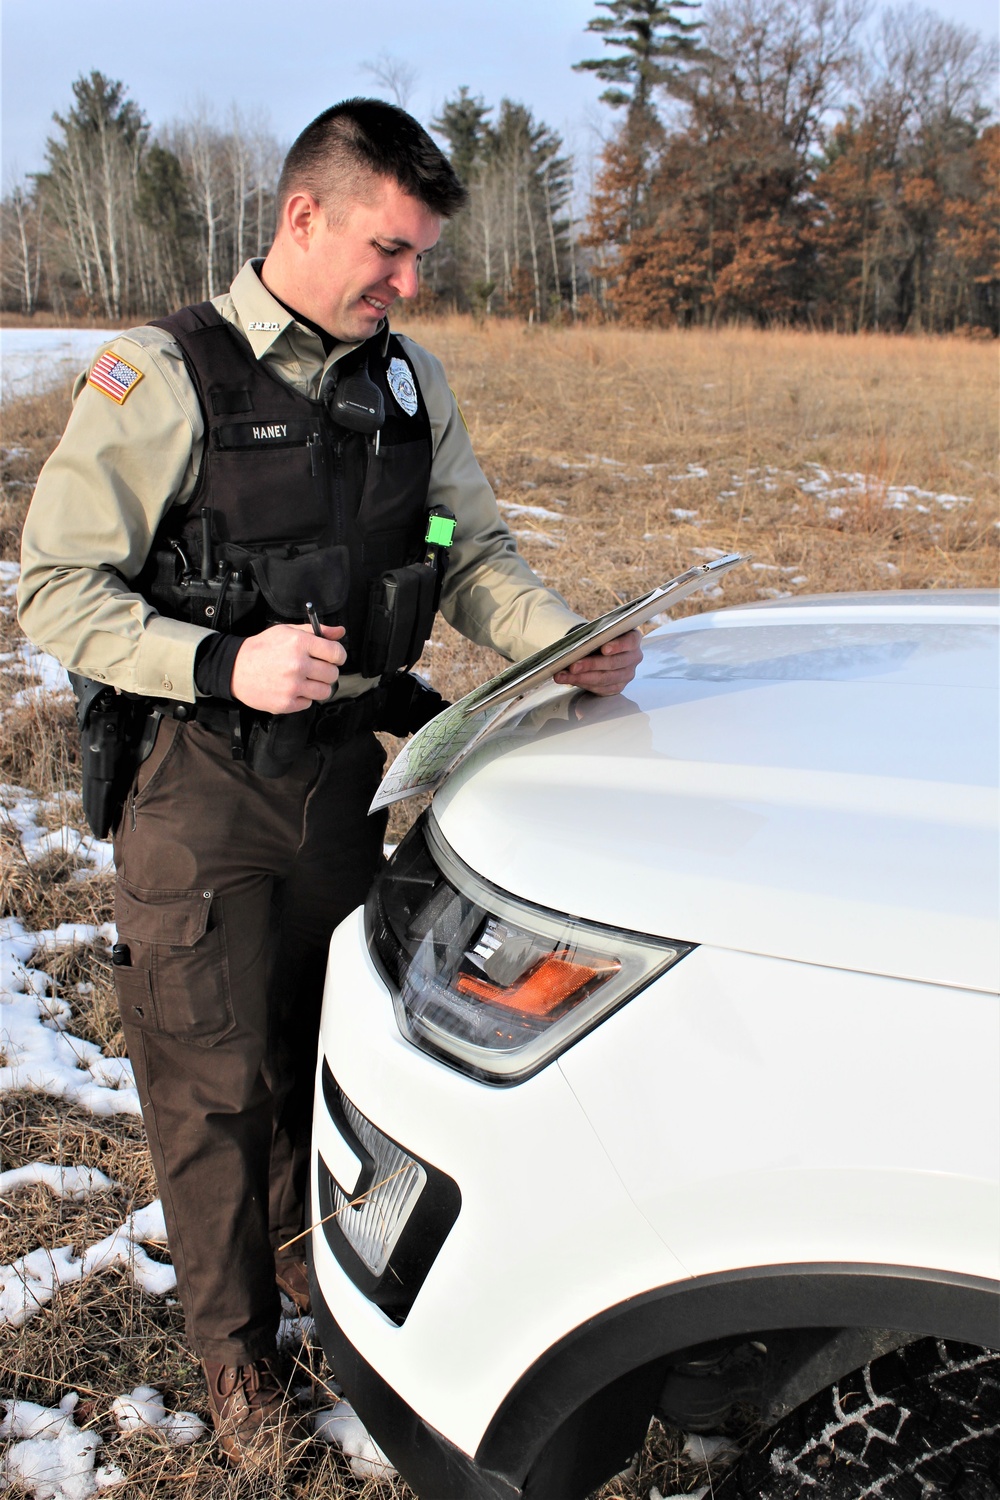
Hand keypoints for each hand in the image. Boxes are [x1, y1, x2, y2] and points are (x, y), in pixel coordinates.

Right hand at [230, 623, 345, 712]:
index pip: (337, 653)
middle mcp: (297, 665)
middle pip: (333, 674)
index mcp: (300, 643)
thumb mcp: (288, 631)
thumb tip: (340, 632)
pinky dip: (303, 697)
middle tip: (314, 669)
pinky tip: (291, 688)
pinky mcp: (286, 703)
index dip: (338, 656)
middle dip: (327, 671)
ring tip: (305, 680)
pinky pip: (309, 703)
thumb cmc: (263, 648)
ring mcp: (292, 686)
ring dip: (318, 686)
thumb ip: (317, 630)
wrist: (235, 668)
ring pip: (325, 691)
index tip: (333, 658)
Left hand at [553, 628, 641, 696]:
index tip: (603, 649)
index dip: (617, 646)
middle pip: (613, 663)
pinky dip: (582, 684)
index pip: (629, 642)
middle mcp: (633, 657)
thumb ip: (595, 636)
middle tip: (573, 666)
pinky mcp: (618, 687)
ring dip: (581, 677)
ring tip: (563, 675)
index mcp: (633, 639)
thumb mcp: (601, 633)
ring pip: (604, 678)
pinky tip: (569, 680)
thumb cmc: (601, 638)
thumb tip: (577, 646)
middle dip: (591, 665)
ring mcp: (627, 674)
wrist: (602, 650)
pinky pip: (600, 688)